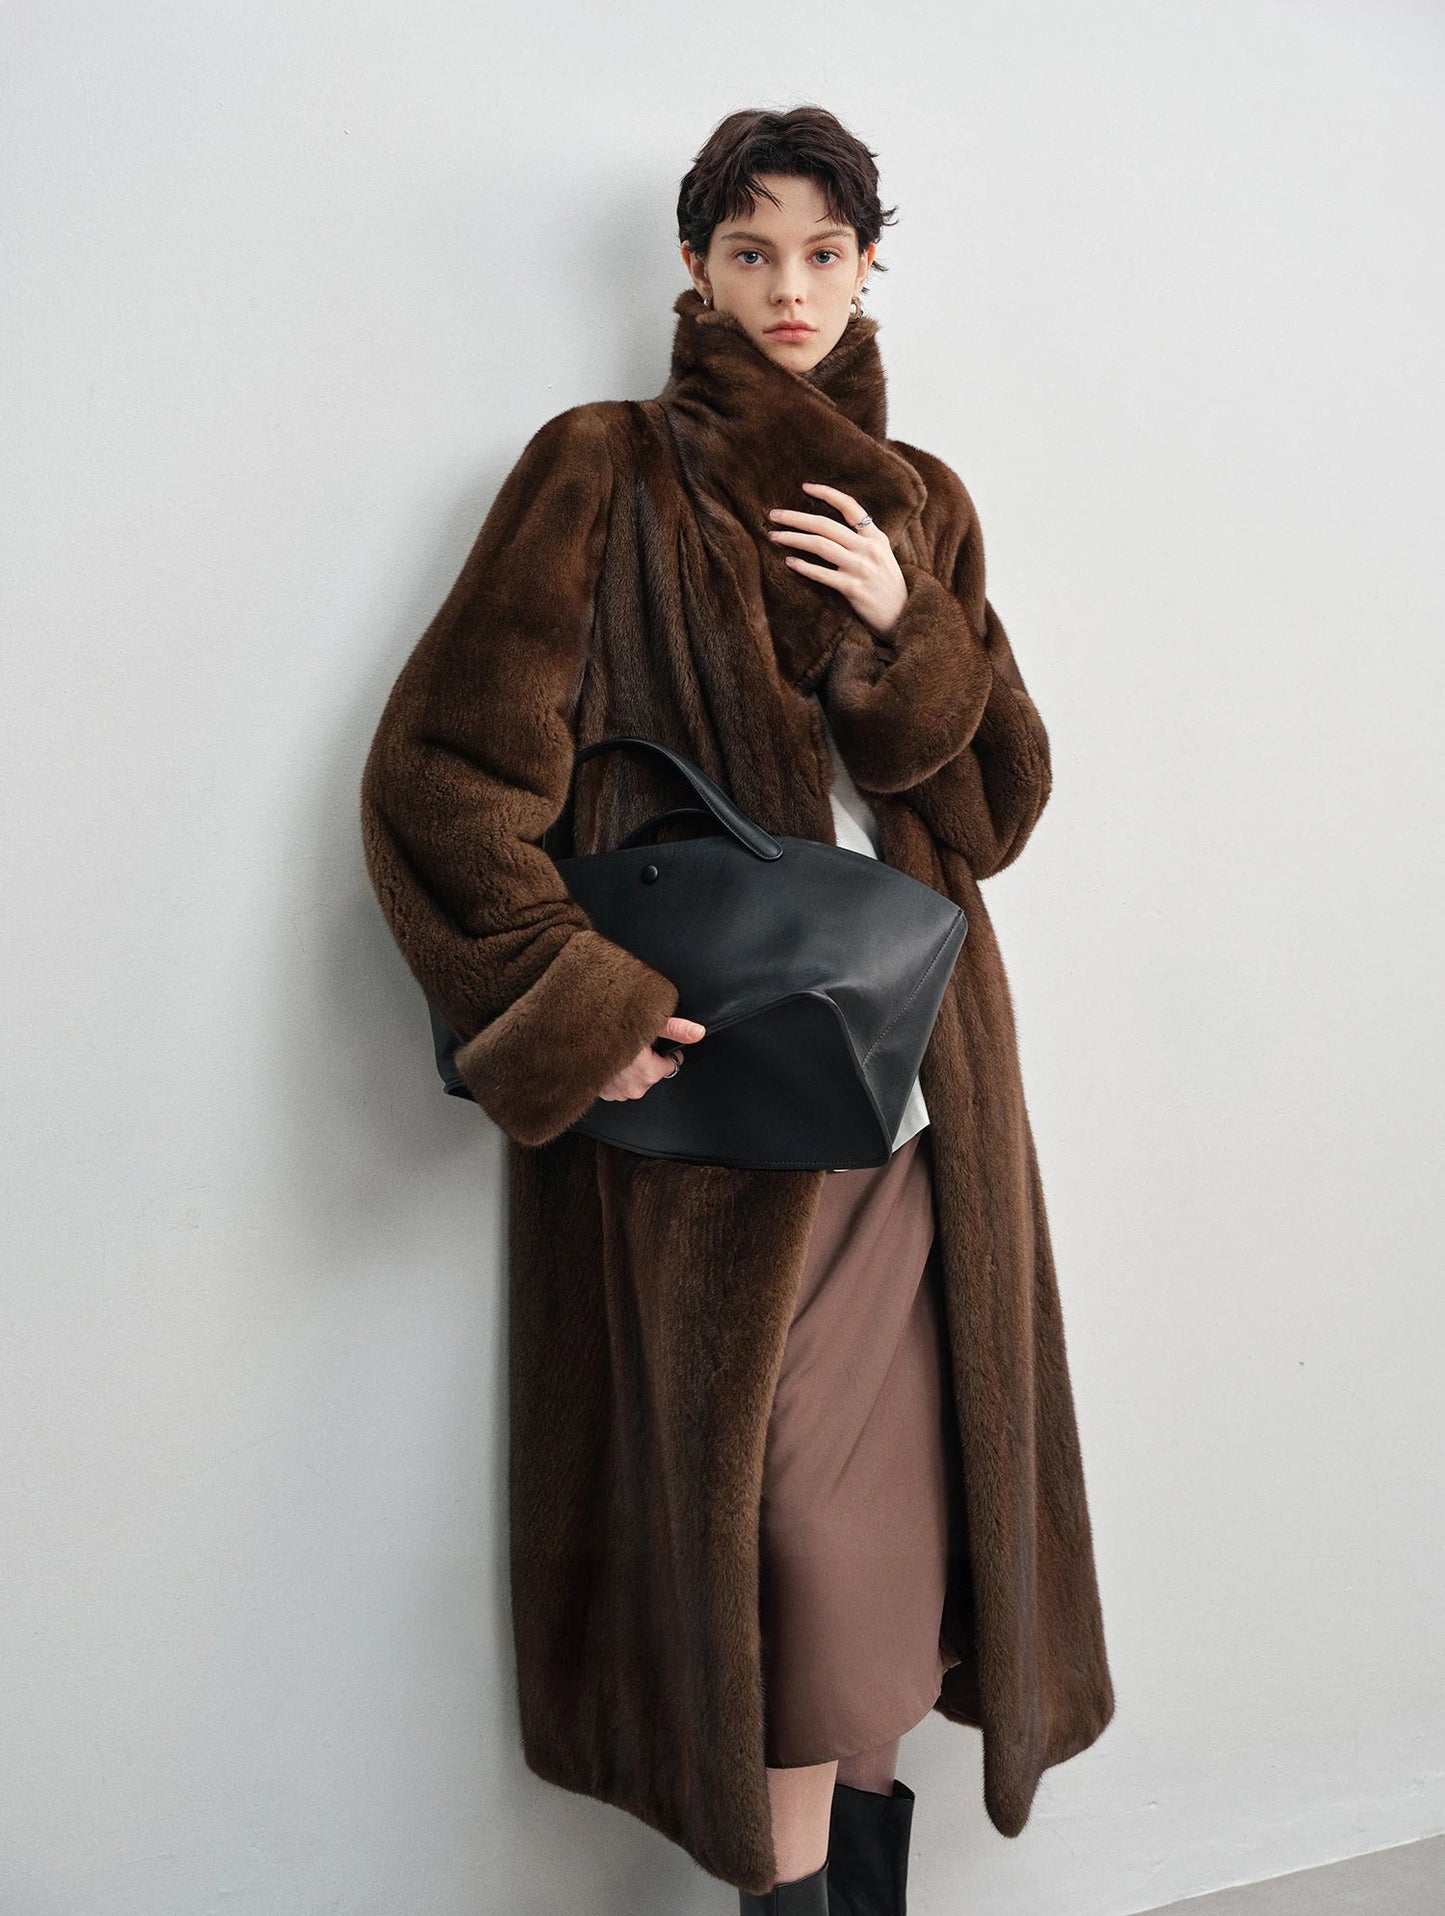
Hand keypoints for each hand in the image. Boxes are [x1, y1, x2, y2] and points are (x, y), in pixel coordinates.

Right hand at [597, 1014, 706, 1101]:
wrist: (573, 1038)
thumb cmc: (608, 1030)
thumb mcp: (647, 1023)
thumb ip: (675, 1028)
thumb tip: (698, 1032)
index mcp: (648, 1073)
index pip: (669, 1066)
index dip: (666, 1053)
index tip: (656, 1043)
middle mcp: (633, 1088)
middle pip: (651, 1073)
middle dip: (647, 1060)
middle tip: (635, 1043)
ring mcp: (616, 1093)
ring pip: (635, 1080)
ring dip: (631, 1068)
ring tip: (622, 1050)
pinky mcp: (602, 1093)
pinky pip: (618, 1084)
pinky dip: (616, 1074)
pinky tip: (610, 1060)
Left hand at [766, 481, 907, 635]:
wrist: (903, 617)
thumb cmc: (887, 587)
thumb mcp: (882, 557)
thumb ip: (862, 541)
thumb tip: (829, 530)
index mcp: (876, 537)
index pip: (850, 506)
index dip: (826, 494)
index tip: (804, 487)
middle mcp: (868, 549)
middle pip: (825, 525)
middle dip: (796, 518)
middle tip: (774, 515)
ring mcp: (861, 568)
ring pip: (820, 545)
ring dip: (793, 538)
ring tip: (775, 536)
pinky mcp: (853, 589)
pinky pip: (822, 574)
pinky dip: (803, 566)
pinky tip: (789, 562)